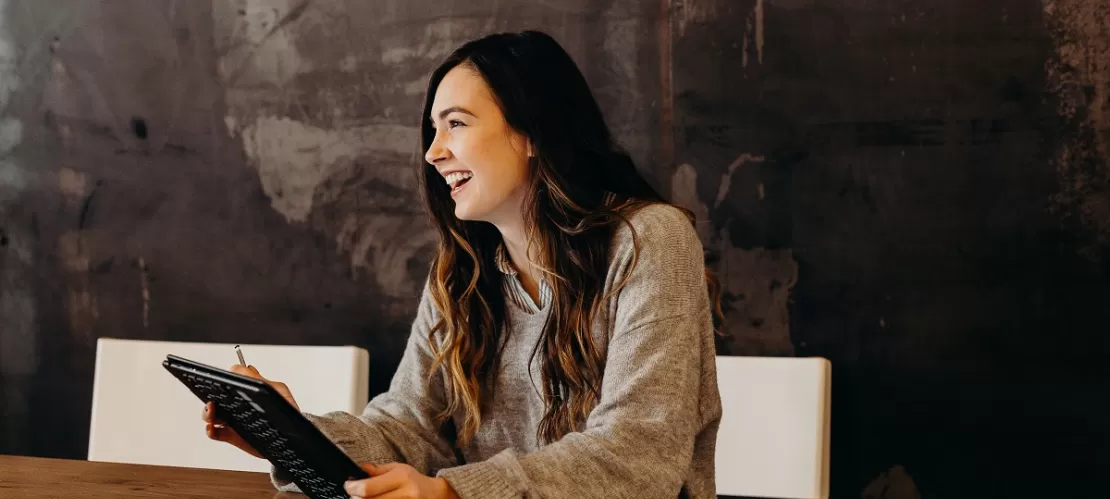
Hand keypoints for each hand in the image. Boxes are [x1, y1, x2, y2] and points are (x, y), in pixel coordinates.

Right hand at [201, 364, 300, 458]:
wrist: (294, 436)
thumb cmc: (287, 410)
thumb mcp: (278, 391)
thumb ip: (261, 381)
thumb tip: (245, 368)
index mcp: (248, 391)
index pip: (229, 381)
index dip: (222, 380)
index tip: (220, 380)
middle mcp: (237, 404)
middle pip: (216, 396)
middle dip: (209, 395)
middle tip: (213, 398)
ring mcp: (233, 420)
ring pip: (212, 414)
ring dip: (207, 412)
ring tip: (212, 411)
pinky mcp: (232, 436)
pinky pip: (215, 433)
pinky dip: (210, 430)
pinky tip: (213, 427)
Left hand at [343, 463, 459, 498]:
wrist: (435, 495)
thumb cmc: (414, 481)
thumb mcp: (398, 468)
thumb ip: (378, 470)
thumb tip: (359, 469)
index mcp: (401, 478)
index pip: (368, 488)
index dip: (352, 487)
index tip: (348, 485)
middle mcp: (405, 494)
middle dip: (355, 498)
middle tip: (354, 494)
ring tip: (364, 497)